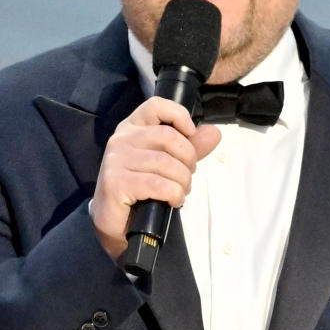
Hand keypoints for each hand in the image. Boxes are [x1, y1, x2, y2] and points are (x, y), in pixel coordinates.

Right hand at [92, 97, 221, 259]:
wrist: (116, 223)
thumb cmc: (140, 190)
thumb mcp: (168, 164)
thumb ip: (190, 147)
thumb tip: (214, 132)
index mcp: (132, 128)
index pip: (156, 106)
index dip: (179, 115)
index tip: (190, 134)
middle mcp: (121, 139)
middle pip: (168, 137)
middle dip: (188, 159)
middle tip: (186, 177)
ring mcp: (116, 160)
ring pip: (166, 163)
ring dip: (182, 181)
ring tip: (180, 192)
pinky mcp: (116, 182)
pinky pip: (158, 184)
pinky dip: (174, 194)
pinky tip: (173, 200)